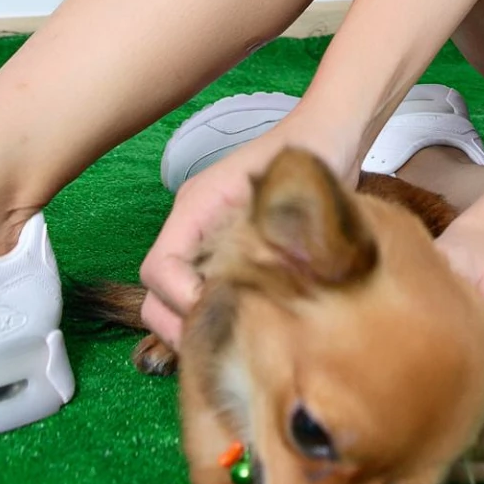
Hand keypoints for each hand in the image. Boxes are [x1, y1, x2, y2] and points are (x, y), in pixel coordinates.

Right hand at [139, 112, 351, 350]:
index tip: (218, 311)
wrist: (329, 136)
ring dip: (191, 324)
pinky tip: (242, 329)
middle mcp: (190, 225)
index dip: (179, 299)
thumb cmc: (310, 159)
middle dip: (177, 324)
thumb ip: (272, 239)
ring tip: (232, 343)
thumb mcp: (289, 196)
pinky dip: (207, 315)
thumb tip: (256, 292)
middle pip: (154, 291)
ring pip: (170, 297)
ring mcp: (202, 239)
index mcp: (196, 207)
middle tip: (221, 347)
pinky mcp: (221, 252)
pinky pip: (195, 291)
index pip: (158, 268)